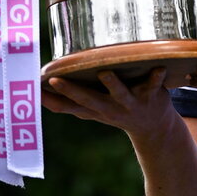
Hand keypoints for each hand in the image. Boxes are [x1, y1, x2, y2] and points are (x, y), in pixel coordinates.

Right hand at [42, 68, 176, 142]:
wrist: (154, 127)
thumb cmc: (115, 111)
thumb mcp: (89, 112)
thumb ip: (64, 104)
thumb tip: (37, 95)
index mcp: (94, 108)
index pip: (71, 103)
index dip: (56, 94)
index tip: (42, 83)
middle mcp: (110, 107)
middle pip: (89, 100)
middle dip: (73, 91)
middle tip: (57, 80)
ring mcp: (130, 102)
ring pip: (120, 93)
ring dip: (112, 84)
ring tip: (104, 72)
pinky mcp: (152, 94)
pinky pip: (154, 85)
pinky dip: (157, 77)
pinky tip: (160, 68)